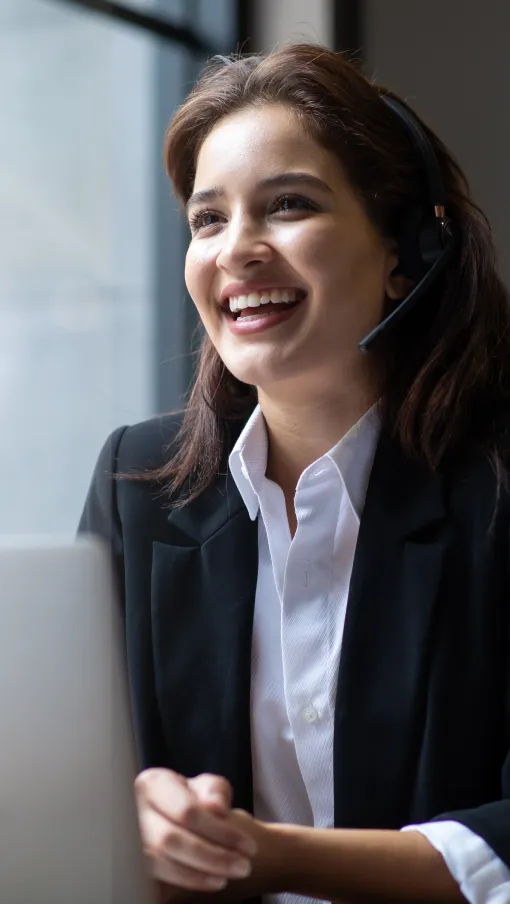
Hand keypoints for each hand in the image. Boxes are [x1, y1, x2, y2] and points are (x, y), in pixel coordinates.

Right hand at [134, 769, 257, 901]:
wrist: (177, 816)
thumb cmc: (193, 798)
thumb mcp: (209, 787)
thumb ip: (215, 791)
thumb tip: (215, 808)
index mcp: (152, 783)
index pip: (188, 811)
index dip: (220, 832)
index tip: (249, 847)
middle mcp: (133, 809)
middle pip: (172, 839)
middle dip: (212, 857)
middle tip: (242, 868)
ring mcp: (128, 837)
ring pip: (160, 862)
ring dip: (196, 875)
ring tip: (225, 878)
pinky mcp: (130, 861)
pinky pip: (152, 878)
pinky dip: (180, 882)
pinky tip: (204, 883)